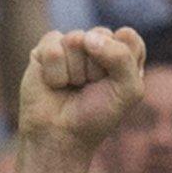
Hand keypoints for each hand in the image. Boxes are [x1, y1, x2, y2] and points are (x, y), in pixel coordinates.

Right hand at [17, 27, 144, 153]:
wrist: (59, 137)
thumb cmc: (96, 115)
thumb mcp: (128, 89)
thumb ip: (121, 56)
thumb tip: (85, 38)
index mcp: (121, 51)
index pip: (126, 36)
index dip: (119, 62)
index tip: (112, 85)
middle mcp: (95, 45)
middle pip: (100, 35)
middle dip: (94, 67)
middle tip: (87, 87)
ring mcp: (69, 47)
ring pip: (75, 40)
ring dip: (73, 72)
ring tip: (70, 87)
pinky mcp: (43, 52)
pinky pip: (52, 47)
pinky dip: (54, 72)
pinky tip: (53, 84)